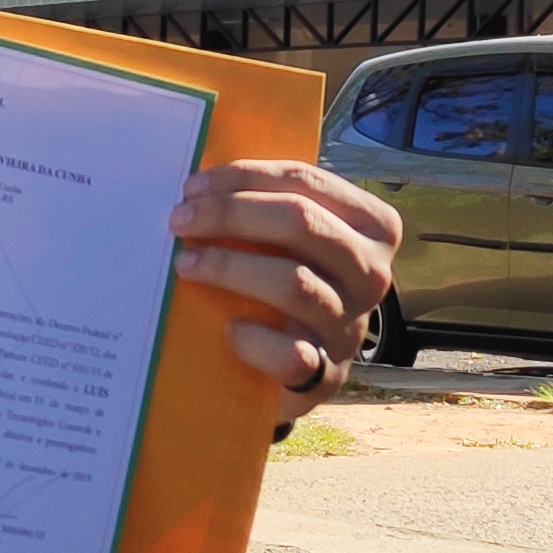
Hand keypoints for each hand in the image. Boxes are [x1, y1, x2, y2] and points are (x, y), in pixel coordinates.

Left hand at [169, 159, 401, 412]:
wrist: (297, 369)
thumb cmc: (288, 284)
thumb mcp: (293, 241)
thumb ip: (267, 207)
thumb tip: (202, 184)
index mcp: (371, 226)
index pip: (307, 182)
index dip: (246, 177)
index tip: (194, 186)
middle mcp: (371, 273)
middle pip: (302, 223)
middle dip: (232, 214)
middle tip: (181, 220)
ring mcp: (351, 325)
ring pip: (294, 282)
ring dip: (230, 267)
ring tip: (187, 264)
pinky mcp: (327, 375)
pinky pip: (290, 354)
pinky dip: (253, 339)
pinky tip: (229, 329)